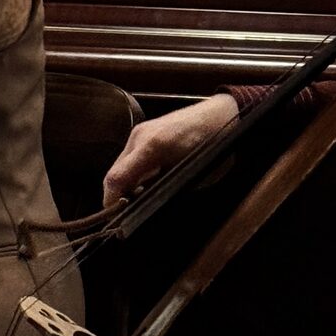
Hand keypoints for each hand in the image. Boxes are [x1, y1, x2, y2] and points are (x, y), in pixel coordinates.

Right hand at [102, 93, 238, 206]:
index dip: (111, 202)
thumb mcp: (192, 176)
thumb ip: (163, 191)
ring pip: (122, 166)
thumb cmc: (214, 148)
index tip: (115, 221)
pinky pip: (131, 157)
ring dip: (126, 185)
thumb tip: (143, 207)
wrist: (224, 115)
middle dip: (117, 196)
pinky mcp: (146, 131)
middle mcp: (139, 137)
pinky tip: (147, 184)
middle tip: (126, 215)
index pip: (116, 179)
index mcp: (151, 147)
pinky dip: (133, 173)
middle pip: (115, 173)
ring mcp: (141, 132)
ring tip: (137, 201)